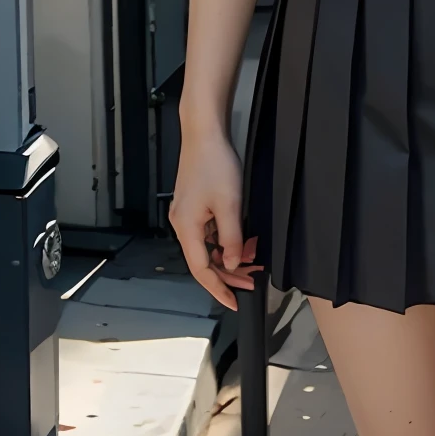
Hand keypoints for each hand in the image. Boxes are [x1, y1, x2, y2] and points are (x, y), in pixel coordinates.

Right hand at [168, 128, 261, 310]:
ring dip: (228, 258)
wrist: (204, 134)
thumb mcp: (229, 205)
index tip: (235, 301)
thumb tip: (230, 263)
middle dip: (228, 275)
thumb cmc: (215, 165)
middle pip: (203, 261)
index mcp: (187, 228)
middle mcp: (182, 225)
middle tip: (252, 282)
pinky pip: (208, 234)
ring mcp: (187, 215)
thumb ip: (231, 239)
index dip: (218, 288)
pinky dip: (225, 242)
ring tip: (252, 263)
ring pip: (207, 248)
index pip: (201, 270)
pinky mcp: (193, 206)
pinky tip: (242, 243)